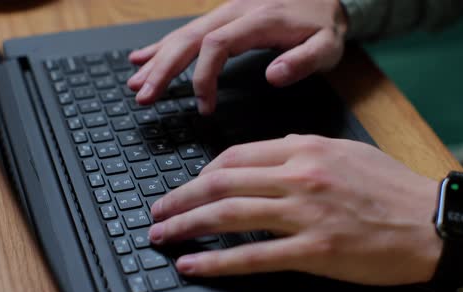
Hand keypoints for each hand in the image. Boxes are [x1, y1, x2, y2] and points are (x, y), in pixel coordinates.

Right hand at [127, 0, 347, 113]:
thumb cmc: (324, 24)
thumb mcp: (327, 45)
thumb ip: (303, 60)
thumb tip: (273, 75)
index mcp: (258, 21)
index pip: (217, 46)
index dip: (203, 77)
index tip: (204, 107)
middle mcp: (235, 12)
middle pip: (189, 38)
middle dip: (163, 68)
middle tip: (143, 95)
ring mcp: (226, 12)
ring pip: (183, 34)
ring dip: (157, 58)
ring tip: (135, 81)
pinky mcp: (222, 17)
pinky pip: (188, 31)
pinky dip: (163, 44)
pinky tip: (143, 56)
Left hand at [148, 135, 442, 285]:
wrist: (430, 223)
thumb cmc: (388, 188)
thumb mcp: (342, 151)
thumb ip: (298, 149)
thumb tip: (263, 155)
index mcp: (303, 150)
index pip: (234, 156)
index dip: (201, 174)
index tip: (187, 187)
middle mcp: (297, 177)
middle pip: (220, 183)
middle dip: (180, 198)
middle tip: (157, 212)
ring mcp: (303, 215)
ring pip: (228, 216)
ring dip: (187, 225)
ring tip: (162, 235)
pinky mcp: (312, 252)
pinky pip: (252, 256)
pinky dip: (216, 262)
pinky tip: (193, 264)